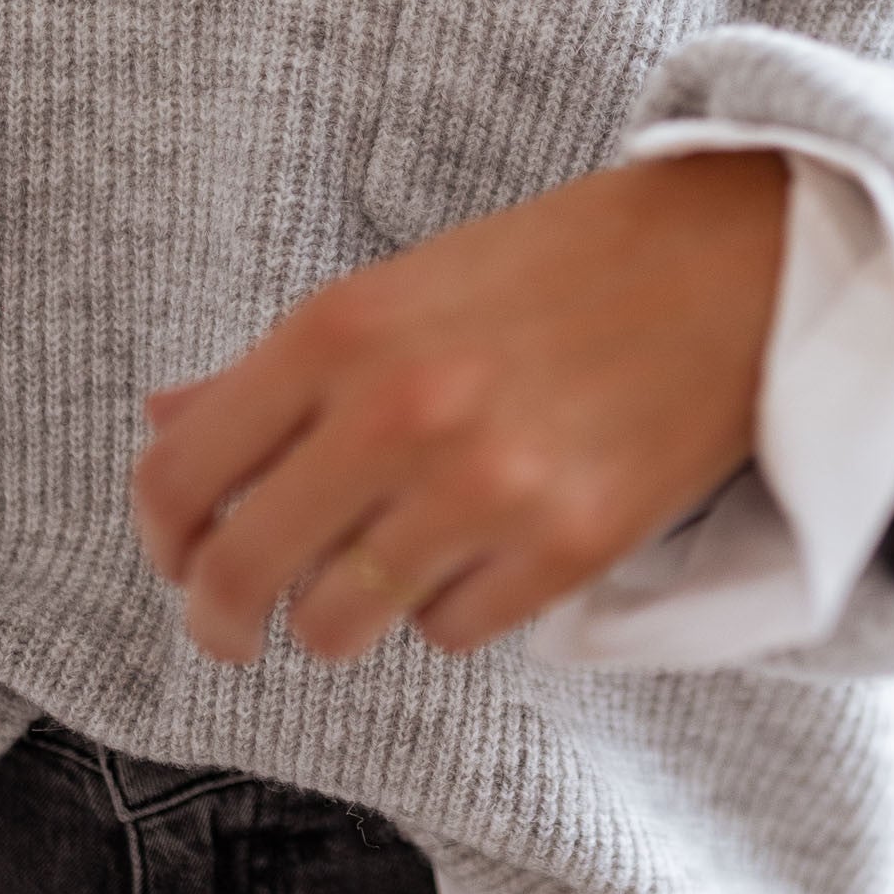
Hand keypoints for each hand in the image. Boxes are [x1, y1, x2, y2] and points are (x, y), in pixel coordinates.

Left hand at [130, 149, 788, 665]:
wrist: (732, 259)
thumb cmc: (560, 266)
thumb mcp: (396, 289)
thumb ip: (273, 371)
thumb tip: (161, 423)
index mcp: (337, 330)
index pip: (179, 474)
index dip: (161, 537)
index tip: (180, 558)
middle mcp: (398, 412)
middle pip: (238, 575)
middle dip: (220, 620)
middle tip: (234, 628)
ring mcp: (484, 487)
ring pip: (337, 625)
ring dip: (339, 618)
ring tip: (376, 577)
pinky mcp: (567, 547)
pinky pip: (449, 634)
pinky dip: (448, 611)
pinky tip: (480, 554)